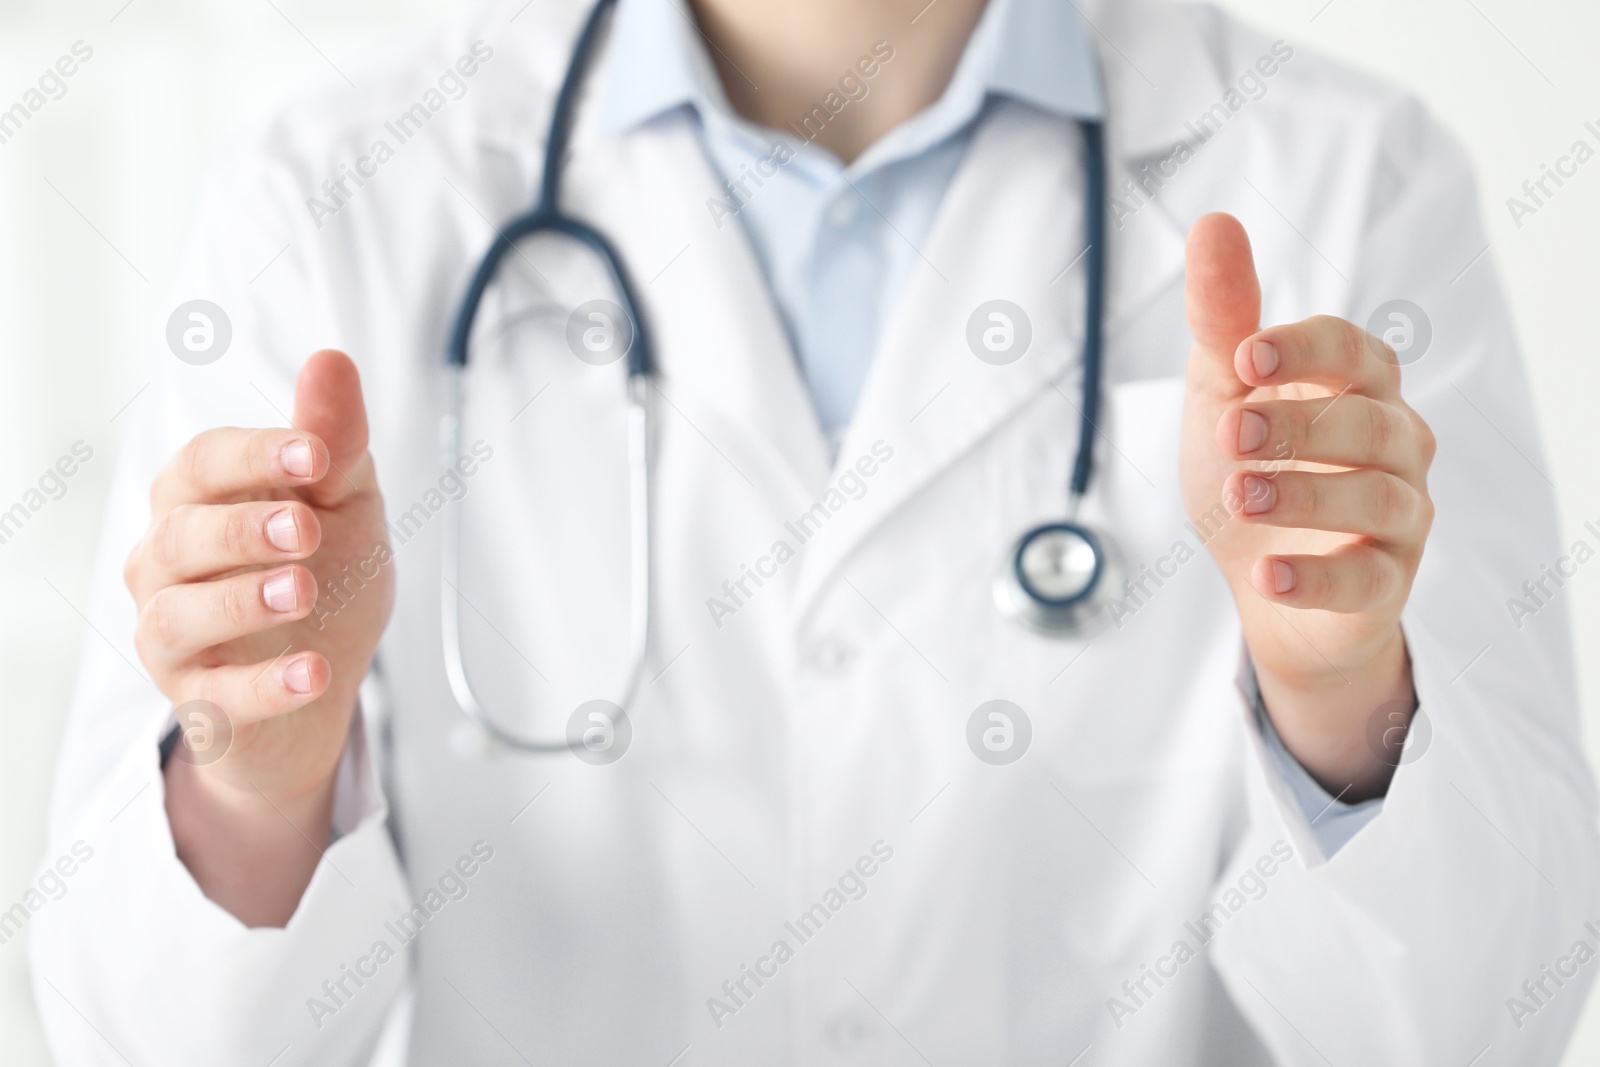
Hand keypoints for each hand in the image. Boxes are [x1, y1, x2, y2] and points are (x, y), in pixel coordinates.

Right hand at [126, 350, 392, 921]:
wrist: (325, 677)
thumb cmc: (326, 572)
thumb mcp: (346, 503)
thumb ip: (336, 441)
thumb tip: (331, 360)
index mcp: (199, 500)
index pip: (203, 463)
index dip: (254, 455)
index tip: (316, 454)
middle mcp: (167, 564)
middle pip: (180, 536)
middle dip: (240, 528)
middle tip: (305, 529)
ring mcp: (174, 636)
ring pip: (178, 615)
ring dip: (241, 601)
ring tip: (303, 591)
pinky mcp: (199, 702)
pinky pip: (219, 696)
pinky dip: (267, 685)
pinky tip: (315, 673)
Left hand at [1178, 215, 1433, 798]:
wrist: (1262, 579)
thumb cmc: (1251, 465)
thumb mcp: (1223, 390)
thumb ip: (1223, 317)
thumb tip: (1213, 222)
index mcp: (1358, 383)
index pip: (1352, 349)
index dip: (1305, 348)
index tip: (1243, 355)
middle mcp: (1394, 440)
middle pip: (1365, 420)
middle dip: (1296, 423)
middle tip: (1229, 432)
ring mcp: (1399, 513)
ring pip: (1375, 494)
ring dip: (1303, 493)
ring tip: (1237, 496)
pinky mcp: (1386, 582)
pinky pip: (1366, 579)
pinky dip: (1315, 576)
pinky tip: (1266, 575)